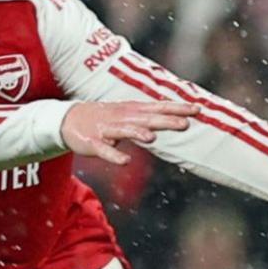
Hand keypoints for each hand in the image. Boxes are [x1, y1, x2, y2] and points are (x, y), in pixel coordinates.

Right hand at [62, 99, 197, 164]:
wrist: (69, 119)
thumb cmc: (106, 118)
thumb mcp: (129, 113)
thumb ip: (151, 116)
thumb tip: (177, 117)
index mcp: (133, 110)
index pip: (159, 107)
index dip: (178, 108)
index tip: (198, 109)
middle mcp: (122, 117)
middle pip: (146, 118)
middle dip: (165, 120)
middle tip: (185, 123)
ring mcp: (107, 129)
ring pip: (125, 131)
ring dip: (137, 133)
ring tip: (152, 138)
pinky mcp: (94, 142)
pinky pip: (105, 150)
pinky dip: (114, 155)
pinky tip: (125, 161)